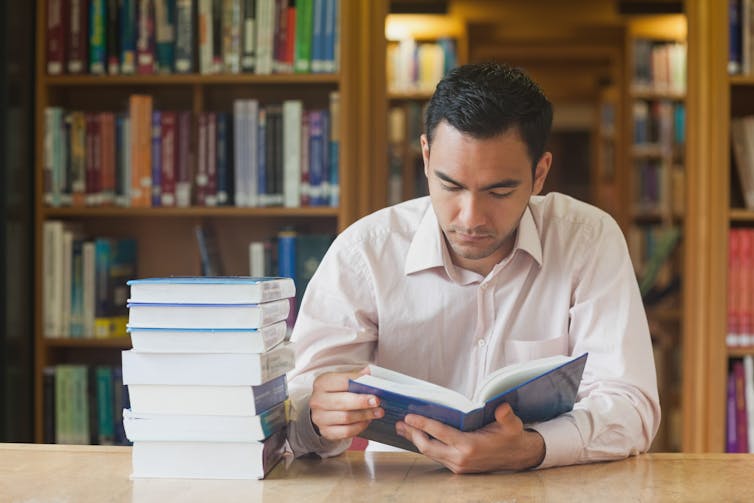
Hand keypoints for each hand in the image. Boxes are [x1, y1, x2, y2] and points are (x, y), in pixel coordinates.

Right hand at [309, 368, 384, 440]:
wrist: (323, 409)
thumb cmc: (336, 392)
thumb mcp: (341, 380)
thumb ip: (355, 377)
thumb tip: (368, 371)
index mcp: (322, 383)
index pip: (341, 381)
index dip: (358, 382)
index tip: (373, 384)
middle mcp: (317, 400)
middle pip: (342, 402)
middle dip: (362, 402)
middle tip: (377, 401)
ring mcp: (320, 418)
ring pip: (346, 418)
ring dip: (364, 415)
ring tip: (377, 412)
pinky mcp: (326, 431)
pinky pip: (345, 432)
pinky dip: (359, 427)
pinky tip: (367, 421)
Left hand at [395, 402, 545, 473]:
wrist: (518, 456)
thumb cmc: (511, 437)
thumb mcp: (512, 425)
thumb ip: (505, 416)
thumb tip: (502, 407)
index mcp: (470, 446)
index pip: (440, 433)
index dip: (423, 424)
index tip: (409, 416)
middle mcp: (460, 458)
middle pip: (428, 447)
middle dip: (412, 434)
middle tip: (400, 422)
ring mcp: (458, 465)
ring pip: (430, 453)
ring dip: (415, 441)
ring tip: (403, 429)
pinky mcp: (457, 468)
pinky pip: (436, 456)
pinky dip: (425, 446)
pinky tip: (418, 437)